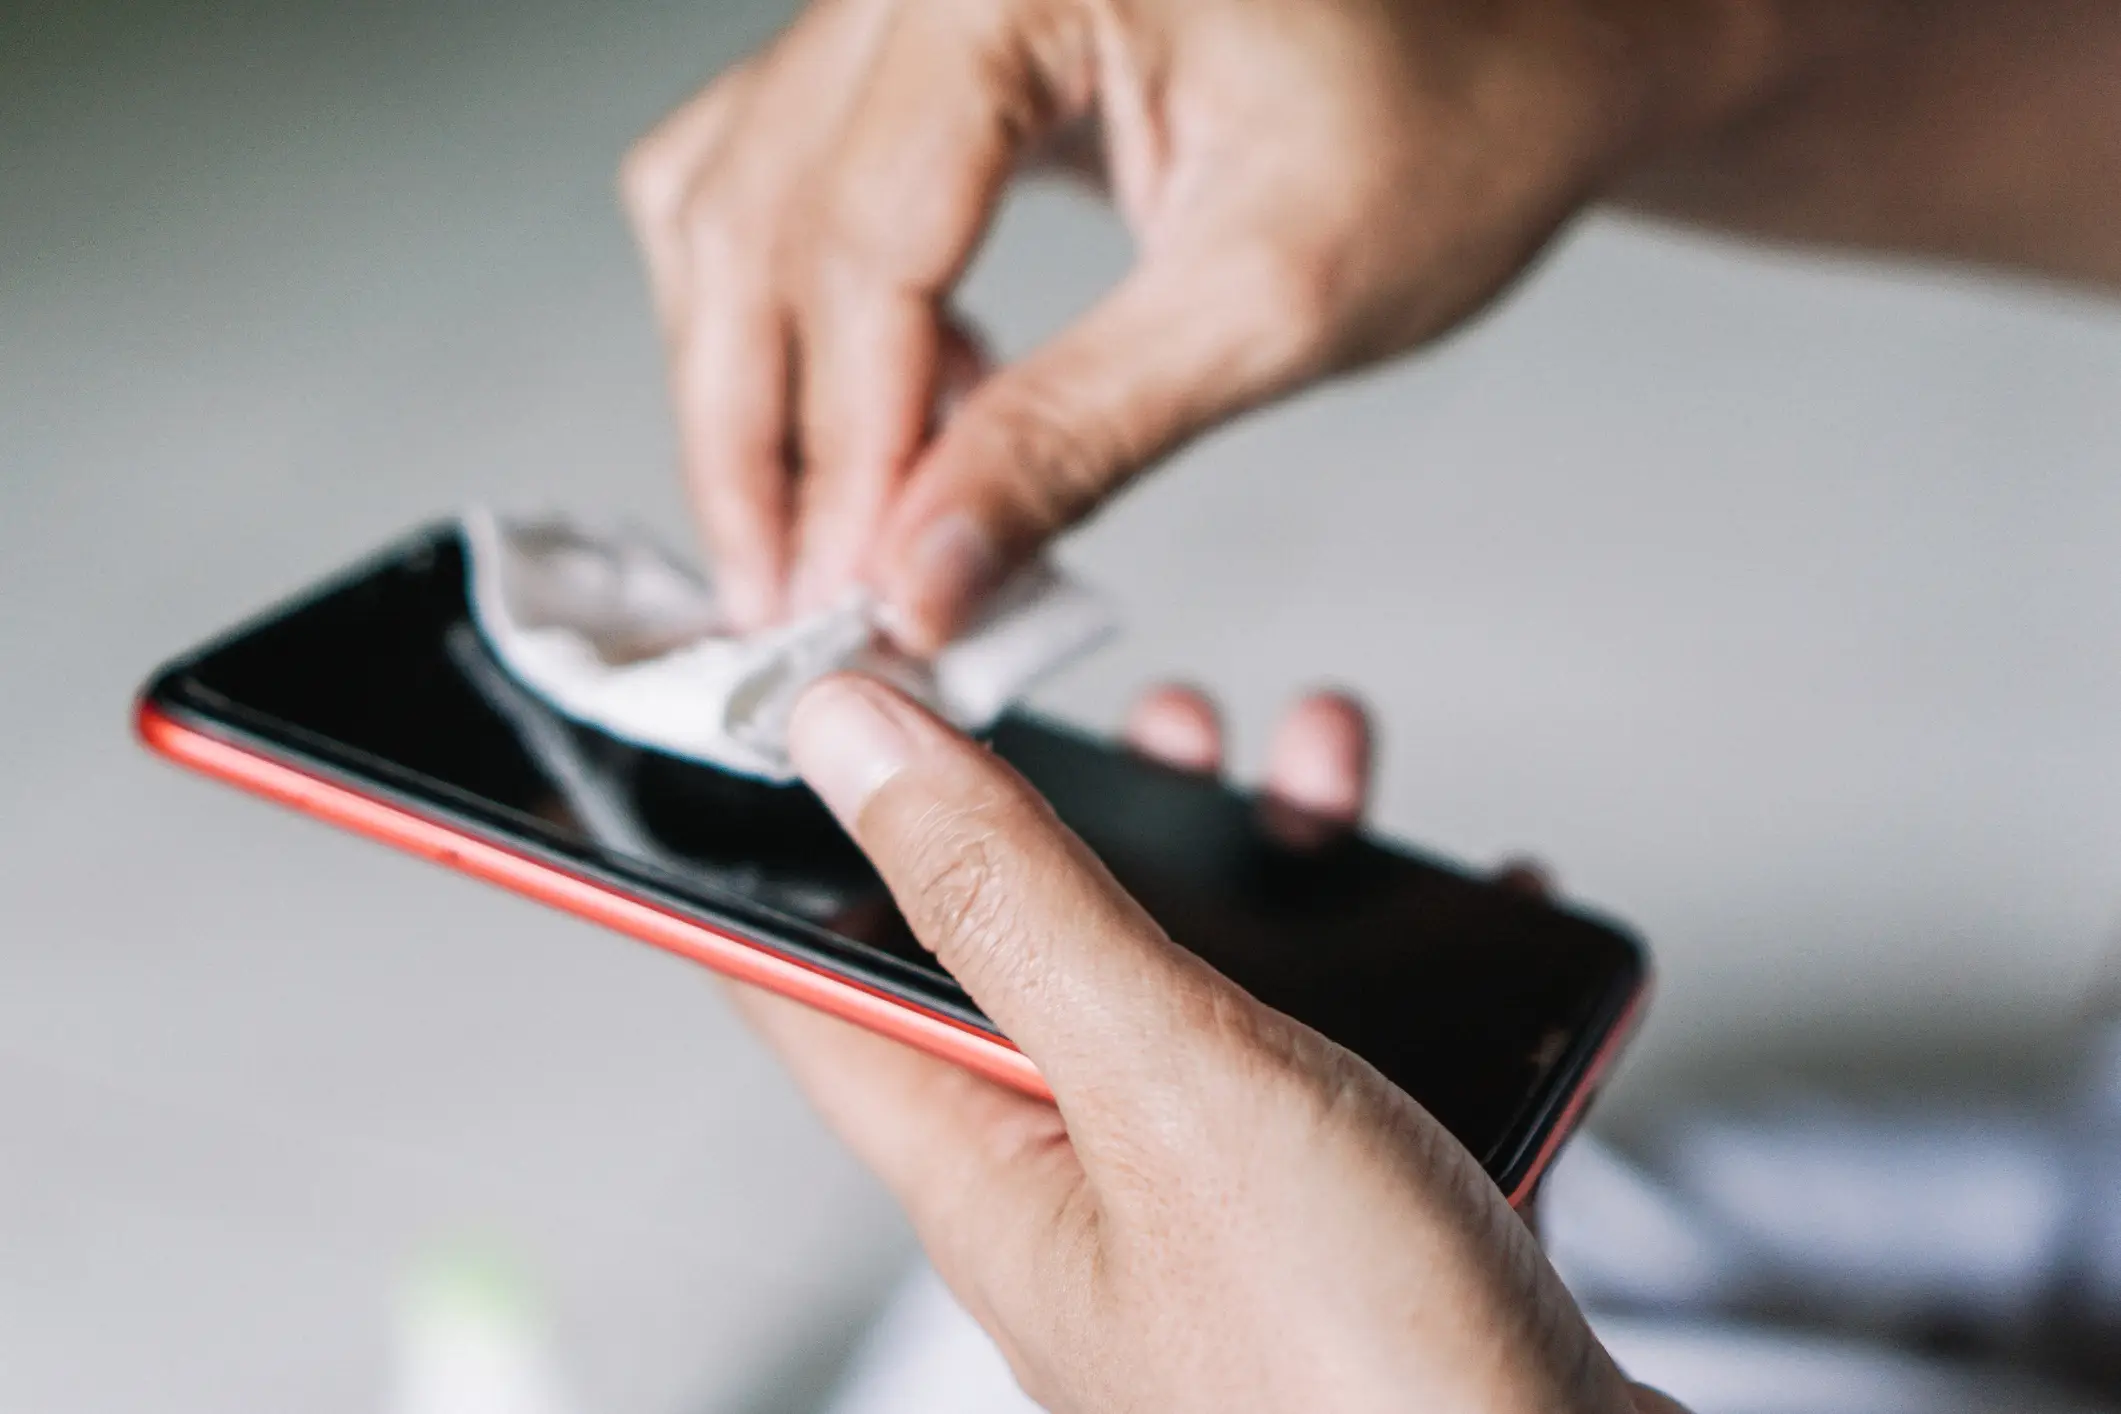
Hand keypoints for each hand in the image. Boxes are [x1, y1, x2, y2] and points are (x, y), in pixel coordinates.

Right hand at [621, 0, 1795, 648]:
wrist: (1512, 54)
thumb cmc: (1452, 125)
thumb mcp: (1270, 304)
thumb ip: (1076, 437)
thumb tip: (921, 573)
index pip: (864, 237)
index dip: (842, 448)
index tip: (844, 602)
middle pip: (755, 217)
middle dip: (762, 438)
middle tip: (795, 603)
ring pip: (732, 197)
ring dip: (757, 381)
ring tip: (839, 527)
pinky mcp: (928, 45)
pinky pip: (779, 174)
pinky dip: (799, 314)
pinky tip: (889, 410)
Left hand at [724, 677, 1681, 1412]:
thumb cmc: (1356, 1376)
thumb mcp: (1162, 1084)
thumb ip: (1010, 899)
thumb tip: (843, 731)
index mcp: (981, 1162)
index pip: (803, 975)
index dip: (790, 832)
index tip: (814, 700)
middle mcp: (1084, 1190)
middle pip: (1030, 953)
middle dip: (1088, 814)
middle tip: (1157, 724)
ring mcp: (1223, 1210)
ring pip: (1201, 988)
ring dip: (1258, 867)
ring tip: (1323, 771)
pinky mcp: (1352, 1223)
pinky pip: (1348, 1054)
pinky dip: (1395, 967)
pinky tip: (1464, 914)